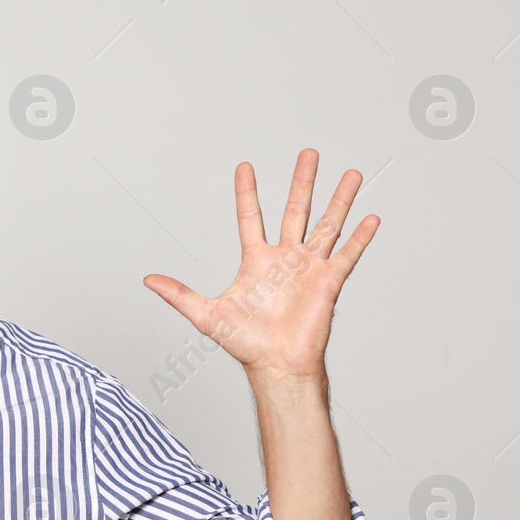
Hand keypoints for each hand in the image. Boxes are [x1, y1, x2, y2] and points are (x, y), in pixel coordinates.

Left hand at [142, 149, 378, 384]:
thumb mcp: (206, 315)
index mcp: (257, 261)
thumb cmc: (245, 344)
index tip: (244, 166)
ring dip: (340, 200)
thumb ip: (179, 294)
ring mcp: (309, 269)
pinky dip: (360, 237)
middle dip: (302, 181)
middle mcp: (285, 259)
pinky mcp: (328, 283)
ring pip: (327, 225)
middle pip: (296, 210)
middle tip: (308, 153)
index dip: (247, 191)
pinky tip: (371, 217)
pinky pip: (347, 255)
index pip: (251, 216)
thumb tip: (148, 280)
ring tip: (351, 174)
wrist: (276, 366)